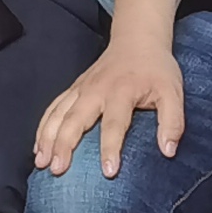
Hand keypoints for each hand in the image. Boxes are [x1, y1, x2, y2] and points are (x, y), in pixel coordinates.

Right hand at [37, 41, 187, 176]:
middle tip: (57, 169)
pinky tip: (38, 146)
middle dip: (64, 145)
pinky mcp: (74, 88)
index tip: (108, 173)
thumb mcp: (173, 92)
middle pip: (75, 119)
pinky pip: (53, 107)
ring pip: (58, 114)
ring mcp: (82, 88)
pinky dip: (43, 126)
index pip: (114, 124)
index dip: (111, 149)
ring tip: (41, 162)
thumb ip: (173, 122)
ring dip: (47, 137)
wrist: (137, 39)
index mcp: (121, 91)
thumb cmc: (156, 69)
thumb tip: (168, 151)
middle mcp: (96, 90)